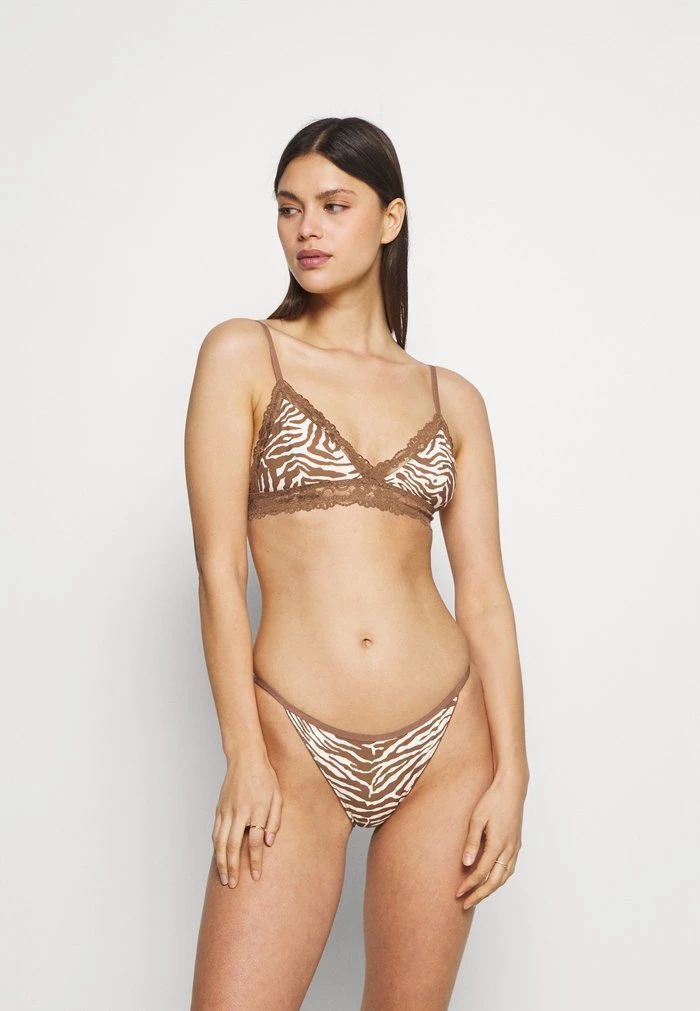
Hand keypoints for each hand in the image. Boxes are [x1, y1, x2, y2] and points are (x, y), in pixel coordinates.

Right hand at [212, 750, 282, 887]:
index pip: (254, 841)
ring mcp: (227, 811)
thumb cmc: (265, 777)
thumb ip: (275, 820)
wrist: (245, 759)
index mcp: (257, 810)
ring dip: (221, 862)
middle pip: (233, 846)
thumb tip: (269, 843)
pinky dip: (215, 848)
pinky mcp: (219, 809)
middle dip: (233, 868)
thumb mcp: (278, 797)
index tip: (256, 876)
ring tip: (224, 878)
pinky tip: (218, 858)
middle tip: (234, 885)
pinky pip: (215, 832)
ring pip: (220, 842)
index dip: (255, 861)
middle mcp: (240, 812)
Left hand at [455, 772, 526, 909]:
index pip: (481, 873)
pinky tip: (491, 881)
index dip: (469, 885)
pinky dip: (500, 879)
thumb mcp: (477, 818)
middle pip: (494, 882)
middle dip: (479, 895)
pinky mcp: (517, 845)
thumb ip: (472, 842)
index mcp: (498, 844)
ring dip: (490, 890)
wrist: (512, 788)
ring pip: (504, 878)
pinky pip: (509, 869)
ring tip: (477, 896)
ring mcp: (515, 848)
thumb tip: (466, 864)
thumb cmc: (492, 800)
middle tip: (465, 904)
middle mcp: (509, 850)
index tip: (457, 893)